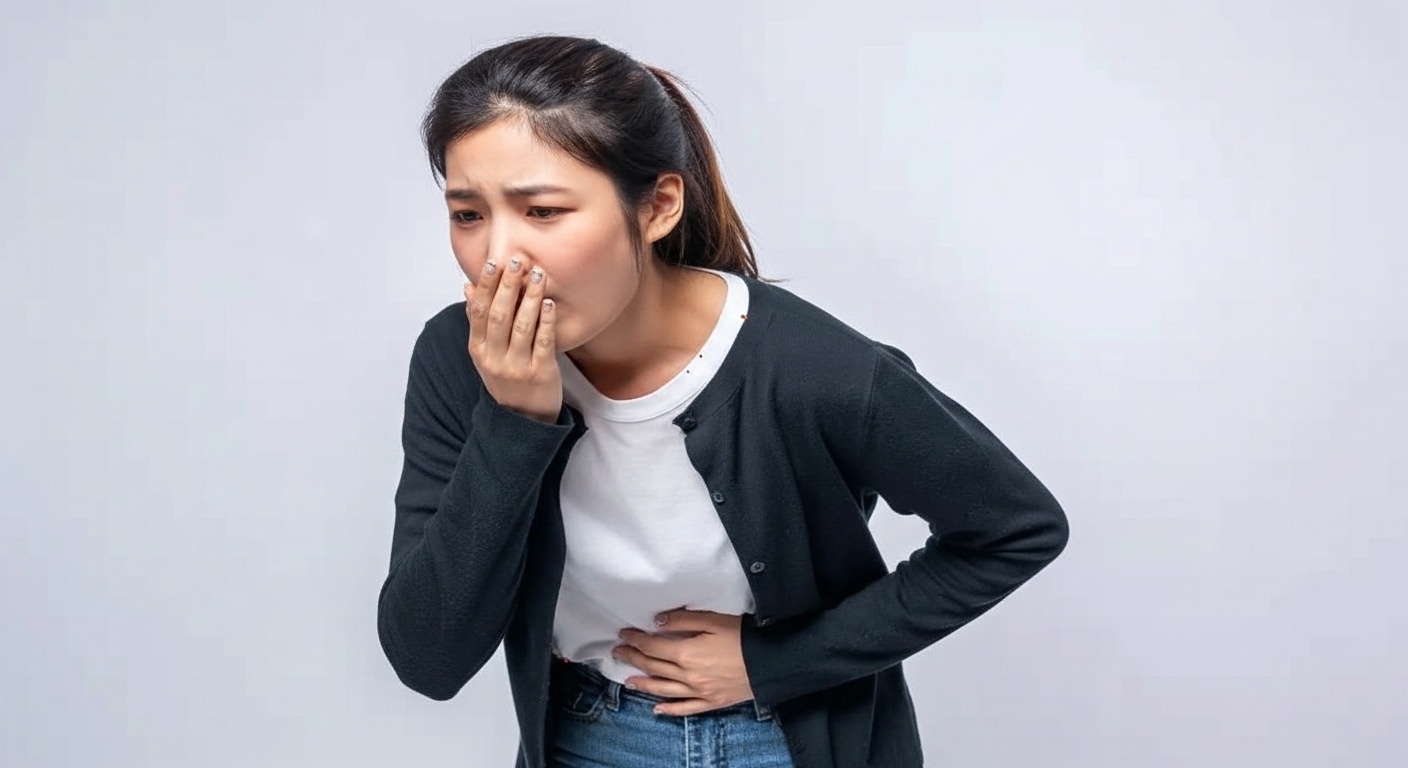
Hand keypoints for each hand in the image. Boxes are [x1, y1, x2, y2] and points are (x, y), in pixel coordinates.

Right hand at [464, 256, 561, 422]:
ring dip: (530, 297)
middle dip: (508, 286)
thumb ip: (479, 321)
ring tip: (538, 275)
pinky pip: (543, 343)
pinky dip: (546, 321)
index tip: (494, 263)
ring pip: (522, 326)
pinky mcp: (540, 374)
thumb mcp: (485, 353)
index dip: (486, 286)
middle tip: (518, 261)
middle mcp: (494, 359)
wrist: (523, 419)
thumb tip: (469, 287)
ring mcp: (517, 367)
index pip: (479, 312)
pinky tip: (549, 303)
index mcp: (478, 350)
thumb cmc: (506, 378)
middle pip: (499, 315)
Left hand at [612, 608, 754, 715]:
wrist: (772, 661)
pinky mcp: (711, 702)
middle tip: (618, 652)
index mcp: (687, 653)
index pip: (653, 646)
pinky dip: (669, 709)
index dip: (636, 639)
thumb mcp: (713, 620)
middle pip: (654, 666)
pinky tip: (657, 709)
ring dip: (644, 685)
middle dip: (634, 658)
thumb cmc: (743, 636)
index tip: (624, 634)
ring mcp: (699, 692)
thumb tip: (657, 621)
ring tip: (629, 681)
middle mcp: (688, 675)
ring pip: (664, 689)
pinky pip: (685, 709)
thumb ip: (683, 619)